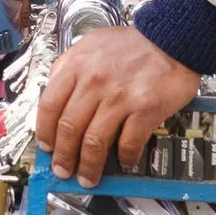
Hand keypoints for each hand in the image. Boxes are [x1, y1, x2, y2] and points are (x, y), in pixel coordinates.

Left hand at [35, 25, 200, 188]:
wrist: (171, 38)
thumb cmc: (132, 44)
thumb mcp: (90, 45)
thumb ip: (69, 67)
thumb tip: (53, 95)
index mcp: (77, 65)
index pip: (49, 106)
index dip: (44, 132)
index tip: (46, 147)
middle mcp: (95, 81)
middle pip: (69, 128)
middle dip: (63, 156)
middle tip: (63, 170)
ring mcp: (120, 96)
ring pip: (94, 141)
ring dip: (89, 166)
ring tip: (88, 177)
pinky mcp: (145, 108)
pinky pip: (128, 142)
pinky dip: (124, 157)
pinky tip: (124, 162)